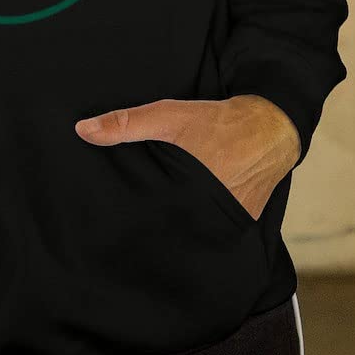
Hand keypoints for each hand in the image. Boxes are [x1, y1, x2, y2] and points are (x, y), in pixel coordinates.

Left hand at [74, 94, 300, 219]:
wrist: (272, 125)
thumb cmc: (220, 123)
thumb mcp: (170, 117)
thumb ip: (128, 123)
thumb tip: (83, 130)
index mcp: (190, 201)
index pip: (155, 229)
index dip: (136, 231)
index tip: (114, 235)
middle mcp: (210, 219)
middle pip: (173, 233)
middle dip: (155, 232)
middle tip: (127, 236)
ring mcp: (229, 223)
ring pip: (195, 231)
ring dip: (179, 228)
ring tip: (153, 231)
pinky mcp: (243, 220)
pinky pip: (216, 226)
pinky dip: (202, 222)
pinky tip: (186, 216)